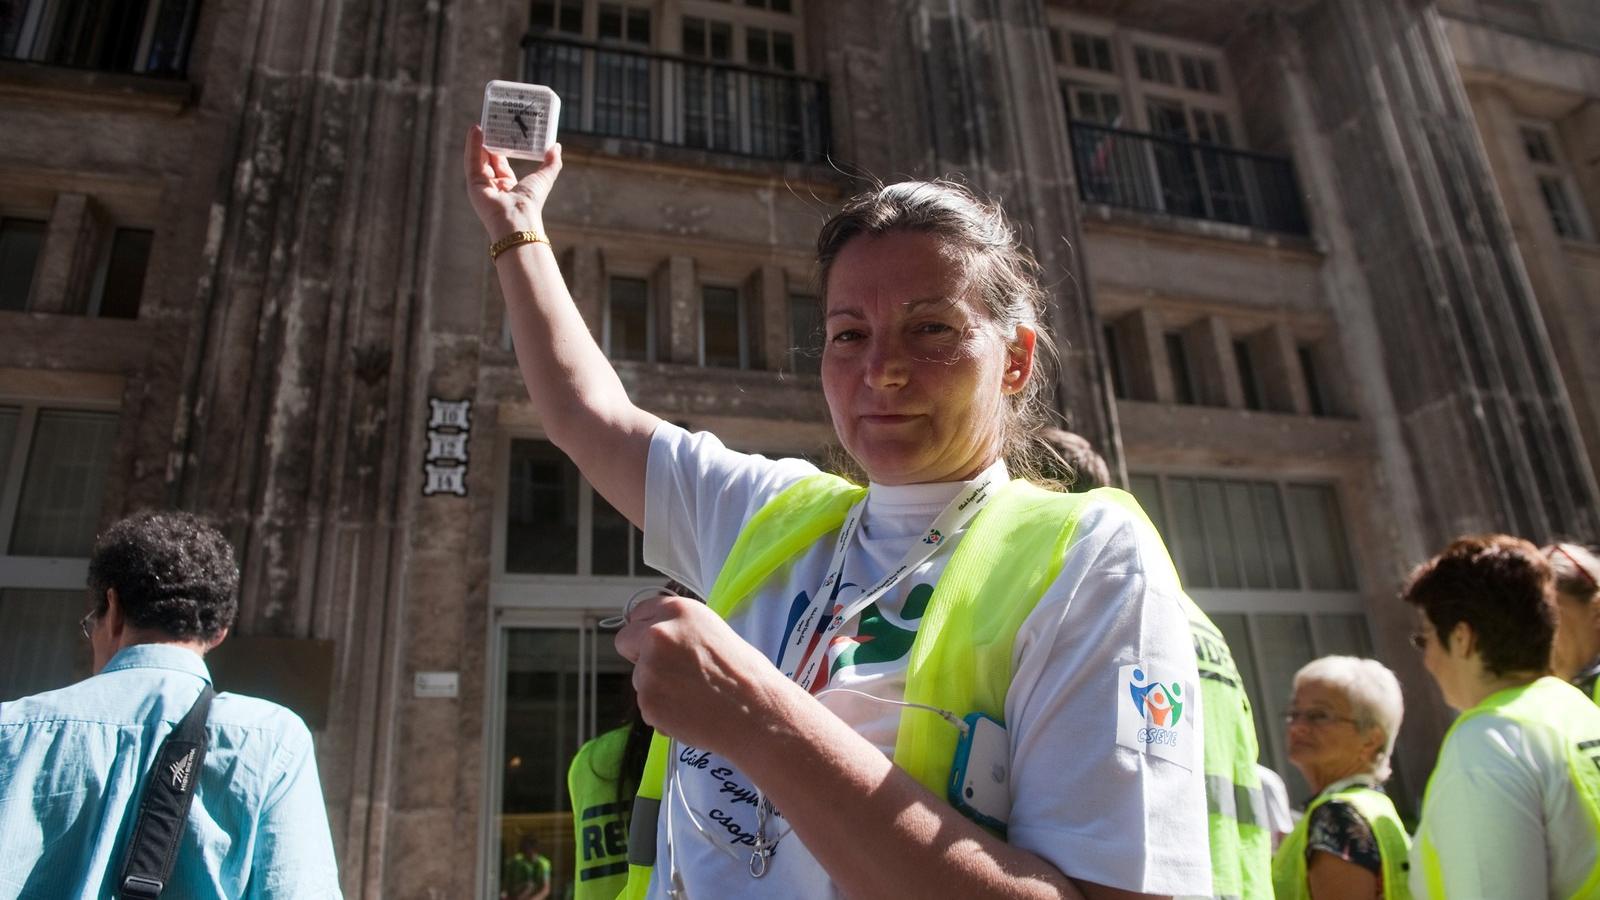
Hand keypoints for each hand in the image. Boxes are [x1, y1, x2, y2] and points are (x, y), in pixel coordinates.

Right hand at [463, 124, 562, 237]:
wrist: (518, 217)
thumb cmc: (531, 201)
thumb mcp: (544, 177)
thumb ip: (551, 163)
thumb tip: (556, 146)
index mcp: (508, 185)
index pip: (501, 162)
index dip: (501, 146)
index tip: (502, 130)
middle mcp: (493, 185)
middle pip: (488, 158)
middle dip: (488, 140)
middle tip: (491, 122)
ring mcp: (482, 185)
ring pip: (478, 158)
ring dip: (478, 140)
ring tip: (481, 122)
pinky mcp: (473, 184)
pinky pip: (471, 160)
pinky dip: (472, 145)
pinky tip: (475, 130)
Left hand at [614, 594, 795, 759]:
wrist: (758, 712)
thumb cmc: (746, 675)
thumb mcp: (714, 632)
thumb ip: (682, 631)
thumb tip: (658, 640)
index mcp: (679, 610)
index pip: (639, 612)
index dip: (647, 630)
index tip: (654, 643)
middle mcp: (658, 634)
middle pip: (625, 640)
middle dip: (639, 655)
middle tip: (667, 672)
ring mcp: (649, 668)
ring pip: (639, 678)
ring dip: (657, 689)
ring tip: (693, 697)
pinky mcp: (647, 701)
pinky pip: (647, 707)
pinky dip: (663, 713)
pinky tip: (691, 713)